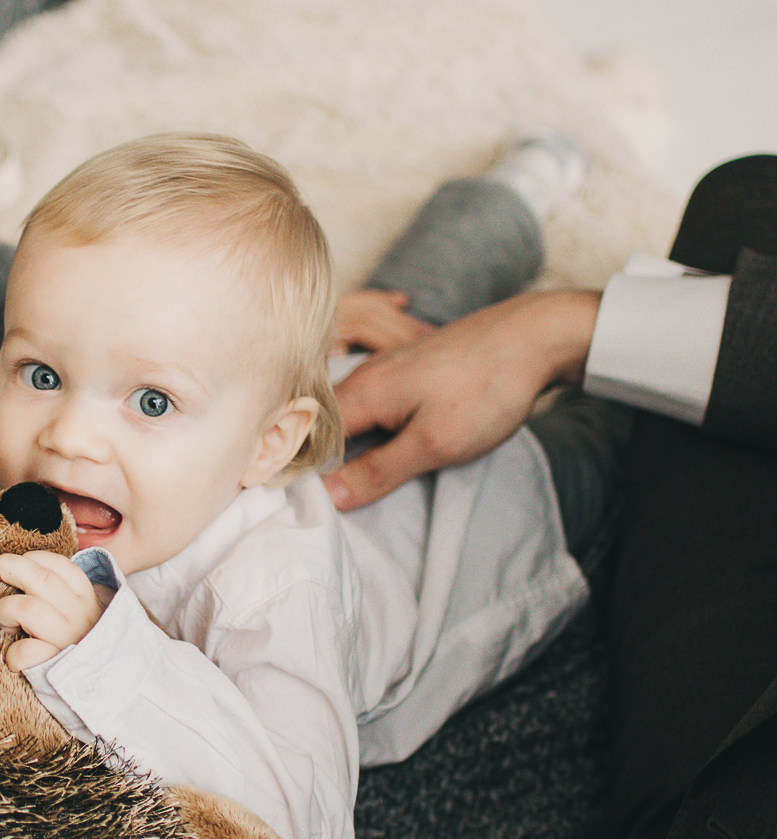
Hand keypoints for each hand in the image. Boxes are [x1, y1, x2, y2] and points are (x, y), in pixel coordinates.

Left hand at [0, 551, 109, 669]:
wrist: (107, 687)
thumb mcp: (78, 615)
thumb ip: (57, 595)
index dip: (28, 557)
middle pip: (40, 578)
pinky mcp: (56, 665)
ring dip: (6, 611)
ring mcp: (68, 639)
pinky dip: (13, 655)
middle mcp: (80, 614)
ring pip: (29, 608)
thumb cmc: (80, 647)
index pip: (58, 564)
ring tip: (6, 625)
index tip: (5, 564)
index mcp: (85, 597)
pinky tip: (14, 659)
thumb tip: (16, 574)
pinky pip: (27, 651)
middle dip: (6, 568)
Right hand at [326, 288, 600, 510]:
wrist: (538, 335)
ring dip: (344, 442)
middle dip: (317, 458)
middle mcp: (365, 374)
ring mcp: (387, 367)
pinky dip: (367, 424)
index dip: (300, 472)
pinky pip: (370, 400)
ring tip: (352, 472)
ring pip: (347, 412)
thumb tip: (330, 497)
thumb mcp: (434, 444)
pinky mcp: (408, 365)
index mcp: (362, 392)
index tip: (301, 504)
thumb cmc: (488, 388)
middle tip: (324, 496)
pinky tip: (384, 440)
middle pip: (322, 424)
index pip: (307, 439)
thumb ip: (379, 471)